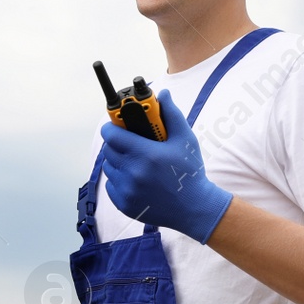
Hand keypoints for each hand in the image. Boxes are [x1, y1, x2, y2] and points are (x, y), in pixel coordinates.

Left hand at [98, 89, 231, 243]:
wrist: (195, 208)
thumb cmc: (190, 172)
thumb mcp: (185, 140)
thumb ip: (171, 114)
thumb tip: (163, 95)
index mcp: (146, 155)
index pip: (112, 134)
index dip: (111, 126)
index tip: (115, 124)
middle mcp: (133, 173)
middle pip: (109, 149)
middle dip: (117, 142)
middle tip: (129, 142)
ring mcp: (127, 191)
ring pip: (109, 167)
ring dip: (117, 161)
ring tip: (134, 160)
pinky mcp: (124, 204)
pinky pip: (111, 185)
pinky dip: (119, 179)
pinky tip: (135, 178)